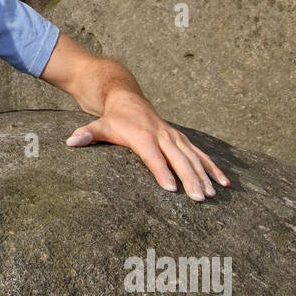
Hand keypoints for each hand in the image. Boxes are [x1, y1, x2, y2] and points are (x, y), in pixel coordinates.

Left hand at [65, 90, 229, 200]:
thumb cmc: (113, 118)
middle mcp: (162, 135)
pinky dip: (213, 167)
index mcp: (142, 135)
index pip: (153, 156)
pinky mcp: (181, 139)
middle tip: (199, 197)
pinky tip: (224, 183)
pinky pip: (200, 154)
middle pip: (178, 158)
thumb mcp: (98, 125)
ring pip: (193, 157)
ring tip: (213, 194)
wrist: (127, 98)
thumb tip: (70, 141)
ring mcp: (174, 137)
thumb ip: (87, 134)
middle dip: (190, 178)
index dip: (162, 171)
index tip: (171, 188)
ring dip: (205, 175)